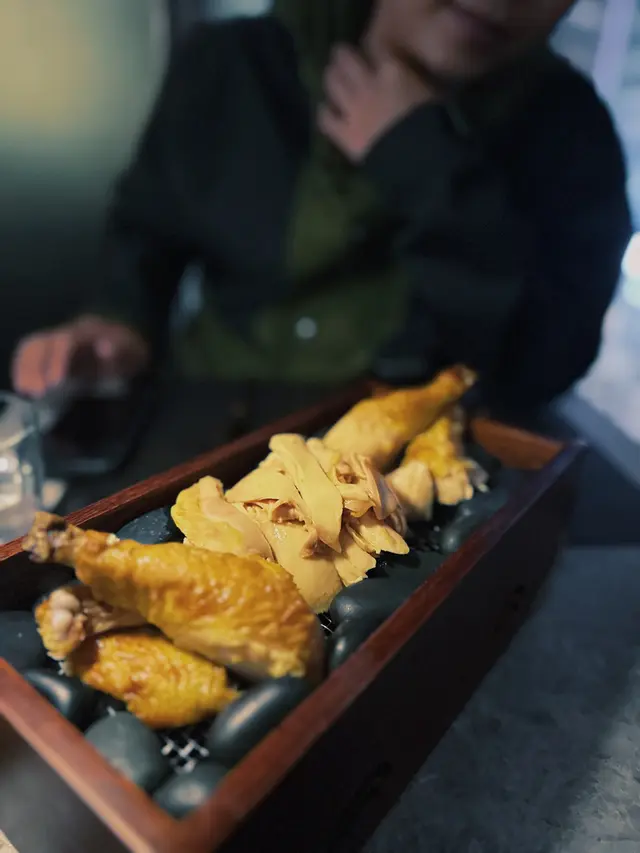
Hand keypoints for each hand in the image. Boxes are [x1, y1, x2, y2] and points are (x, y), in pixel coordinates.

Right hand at [11, 315, 148, 397]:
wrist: (128, 345)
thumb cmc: (129, 355)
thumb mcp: (132, 356)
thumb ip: (119, 354)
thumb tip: (104, 347)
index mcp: (89, 331)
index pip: (66, 340)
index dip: (57, 360)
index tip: (55, 383)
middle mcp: (69, 330)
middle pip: (43, 341)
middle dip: (36, 366)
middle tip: (38, 392)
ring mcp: (59, 337)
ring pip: (33, 345)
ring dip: (26, 367)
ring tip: (27, 390)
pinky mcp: (52, 348)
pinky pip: (31, 350)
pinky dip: (23, 366)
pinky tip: (24, 385)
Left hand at [318, 45, 435, 161]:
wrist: (420, 158)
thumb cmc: (434, 125)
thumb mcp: (431, 93)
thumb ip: (415, 81)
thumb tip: (413, 80)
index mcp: (392, 70)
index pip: (377, 48)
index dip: (373, 50)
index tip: (373, 54)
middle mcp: (368, 83)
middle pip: (345, 59)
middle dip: (342, 56)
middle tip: (341, 58)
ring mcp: (353, 108)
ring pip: (332, 83)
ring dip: (330, 79)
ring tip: (331, 79)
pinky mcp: (344, 132)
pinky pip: (325, 118)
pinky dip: (324, 113)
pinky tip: (326, 112)